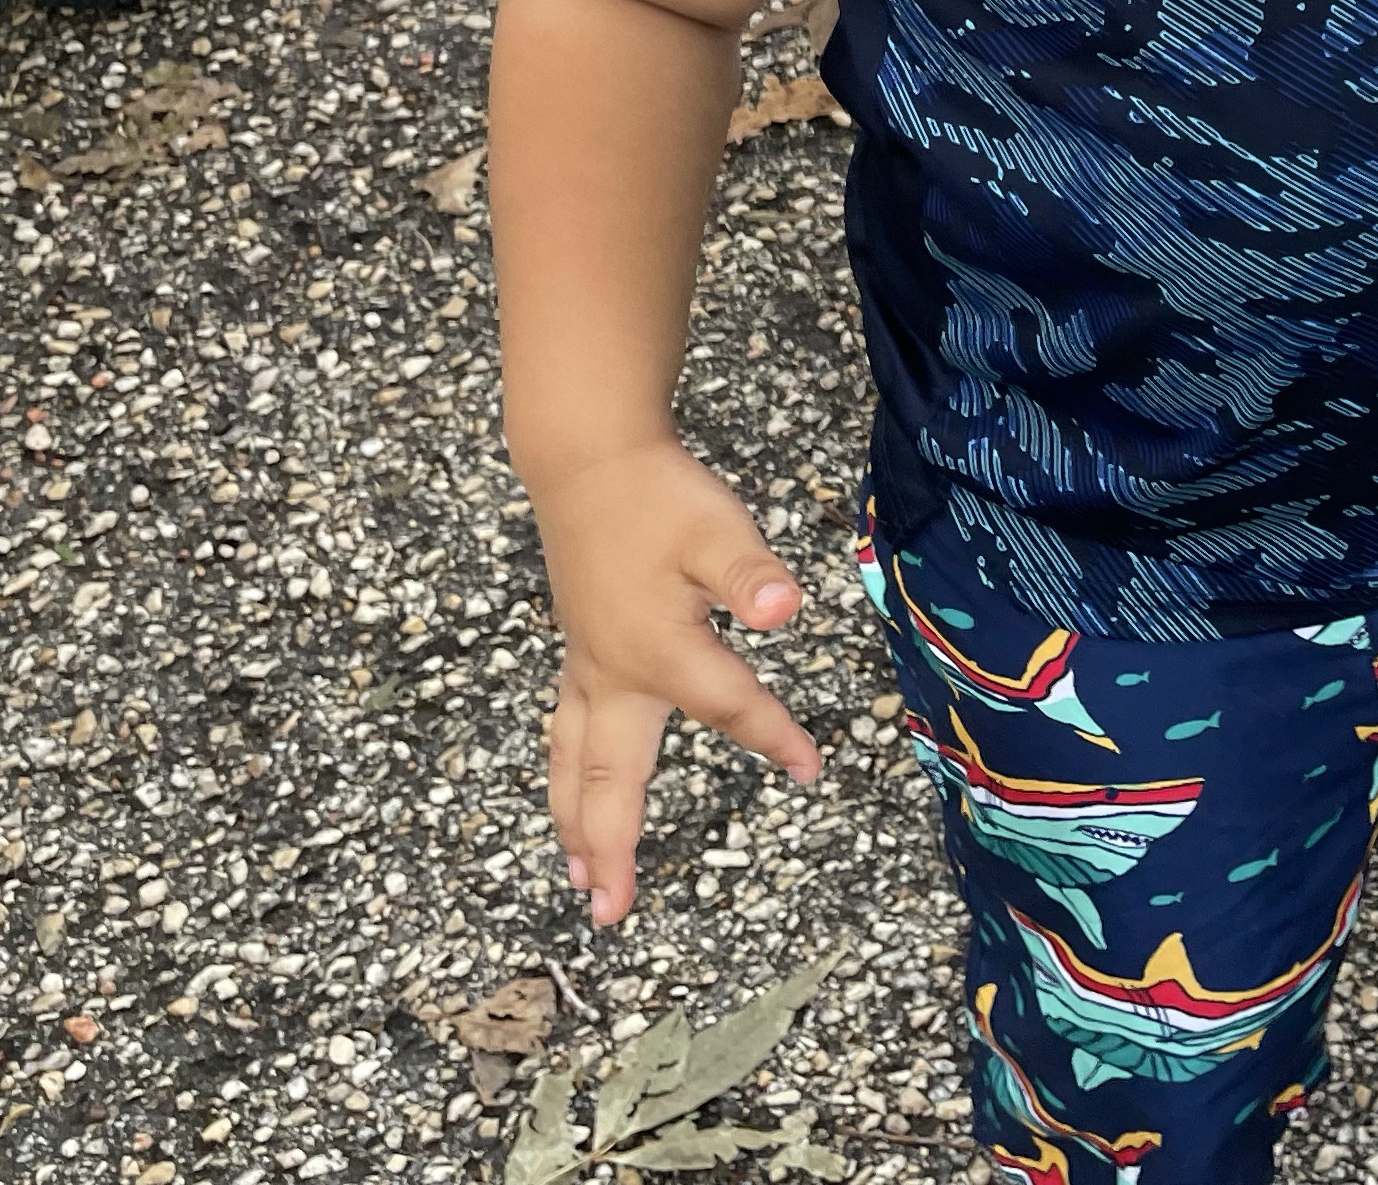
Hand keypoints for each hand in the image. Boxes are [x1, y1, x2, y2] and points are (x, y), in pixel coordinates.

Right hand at [529, 442, 820, 924]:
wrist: (589, 462)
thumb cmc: (658, 496)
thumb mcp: (717, 528)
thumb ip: (750, 572)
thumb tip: (785, 608)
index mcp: (655, 653)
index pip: (727, 707)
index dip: (772, 737)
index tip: (811, 769)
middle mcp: (612, 674)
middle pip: (610, 776)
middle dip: (611, 846)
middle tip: (608, 915)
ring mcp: (587, 668)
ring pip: (574, 763)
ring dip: (577, 822)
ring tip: (579, 879)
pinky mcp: (578, 655)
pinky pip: (566, 735)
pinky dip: (566, 778)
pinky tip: (571, 794)